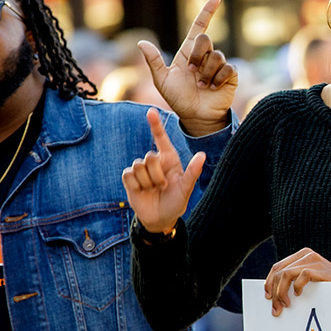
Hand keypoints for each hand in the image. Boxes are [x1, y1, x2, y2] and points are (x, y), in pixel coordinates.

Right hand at [121, 108, 205, 234]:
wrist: (160, 218)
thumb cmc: (176, 202)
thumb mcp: (186, 188)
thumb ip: (193, 172)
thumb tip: (202, 155)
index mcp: (169, 159)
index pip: (161, 139)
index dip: (155, 125)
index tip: (151, 112)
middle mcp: (154, 162)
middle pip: (150, 157)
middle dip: (157, 175)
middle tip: (163, 186)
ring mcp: (140, 169)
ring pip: (139, 166)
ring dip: (148, 182)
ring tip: (153, 190)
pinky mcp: (129, 178)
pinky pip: (128, 174)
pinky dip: (137, 185)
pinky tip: (142, 192)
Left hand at [139, 0, 237, 135]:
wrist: (195, 117)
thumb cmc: (178, 99)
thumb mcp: (162, 81)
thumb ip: (154, 61)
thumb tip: (141, 43)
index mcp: (189, 52)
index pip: (200, 27)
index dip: (208, 12)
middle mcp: (205, 56)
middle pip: (205, 39)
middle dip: (197, 55)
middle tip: (192, 72)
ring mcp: (219, 65)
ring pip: (216, 56)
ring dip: (205, 73)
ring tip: (202, 86)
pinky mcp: (230, 75)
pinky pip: (227, 68)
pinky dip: (218, 79)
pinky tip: (213, 88)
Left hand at [264, 248, 330, 315]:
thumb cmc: (329, 287)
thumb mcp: (309, 280)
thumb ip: (294, 279)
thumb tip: (272, 293)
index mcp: (302, 255)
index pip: (277, 267)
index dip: (269, 282)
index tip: (268, 297)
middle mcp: (307, 254)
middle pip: (279, 271)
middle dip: (274, 291)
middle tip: (276, 308)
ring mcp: (314, 260)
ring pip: (286, 274)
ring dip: (282, 292)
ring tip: (286, 305)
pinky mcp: (321, 268)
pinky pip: (301, 276)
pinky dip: (297, 288)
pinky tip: (299, 295)